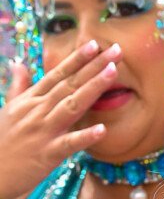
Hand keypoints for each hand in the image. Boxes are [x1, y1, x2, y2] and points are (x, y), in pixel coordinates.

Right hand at [0, 41, 120, 198]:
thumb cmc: (0, 141)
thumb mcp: (8, 110)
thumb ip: (18, 87)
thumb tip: (19, 65)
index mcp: (30, 100)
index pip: (57, 74)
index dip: (77, 58)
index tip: (95, 44)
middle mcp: (37, 110)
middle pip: (69, 84)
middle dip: (93, 66)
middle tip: (117, 50)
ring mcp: (43, 131)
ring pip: (72, 105)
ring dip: (93, 88)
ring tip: (113, 72)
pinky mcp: (47, 154)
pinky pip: (69, 143)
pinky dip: (85, 137)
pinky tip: (103, 129)